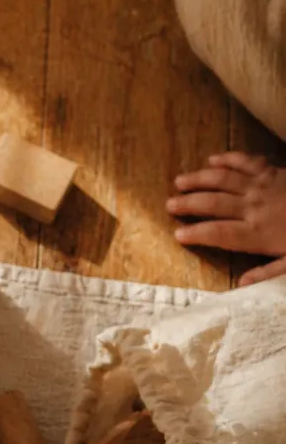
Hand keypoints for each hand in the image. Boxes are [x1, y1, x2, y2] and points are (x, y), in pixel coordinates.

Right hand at [167, 152, 285, 285]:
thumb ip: (269, 275)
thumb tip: (240, 284)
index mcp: (258, 233)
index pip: (217, 233)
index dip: (195, 233)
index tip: (177, 235)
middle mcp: (255, 207)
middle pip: (213, 203)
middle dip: (188, 203)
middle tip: (168, 205)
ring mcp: (264, 185)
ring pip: (223, 179)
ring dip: (199, 179)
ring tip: (179, 181)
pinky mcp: (274, 171)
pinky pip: (246, 161)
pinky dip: (228, 158)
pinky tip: (213, 159)